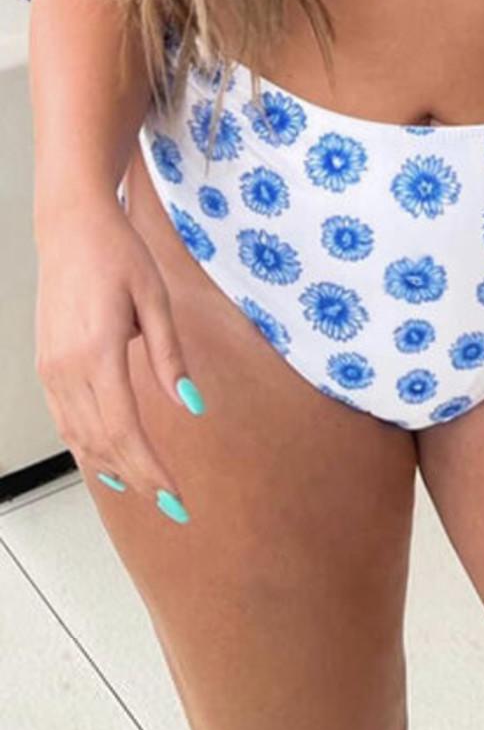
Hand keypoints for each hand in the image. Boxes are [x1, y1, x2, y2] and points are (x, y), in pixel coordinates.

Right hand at [34, 194, 199, 517]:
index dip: (150, 470)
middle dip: (137, 478)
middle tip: (171, 504)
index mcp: (98, 353)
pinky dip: (87, 446)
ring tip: (144, 488)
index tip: (175, 498)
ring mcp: (50, 369)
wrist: (71, 224)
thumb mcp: (155, 297)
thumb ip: (169, 356)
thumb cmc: (117, 253)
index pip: (124, 431)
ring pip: (78, 438)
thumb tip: (191, 407)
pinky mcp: (46, 364)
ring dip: (111, 468)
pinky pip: (65, 420)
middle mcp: (66, 369)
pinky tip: (106, 458)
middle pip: (101, 443)